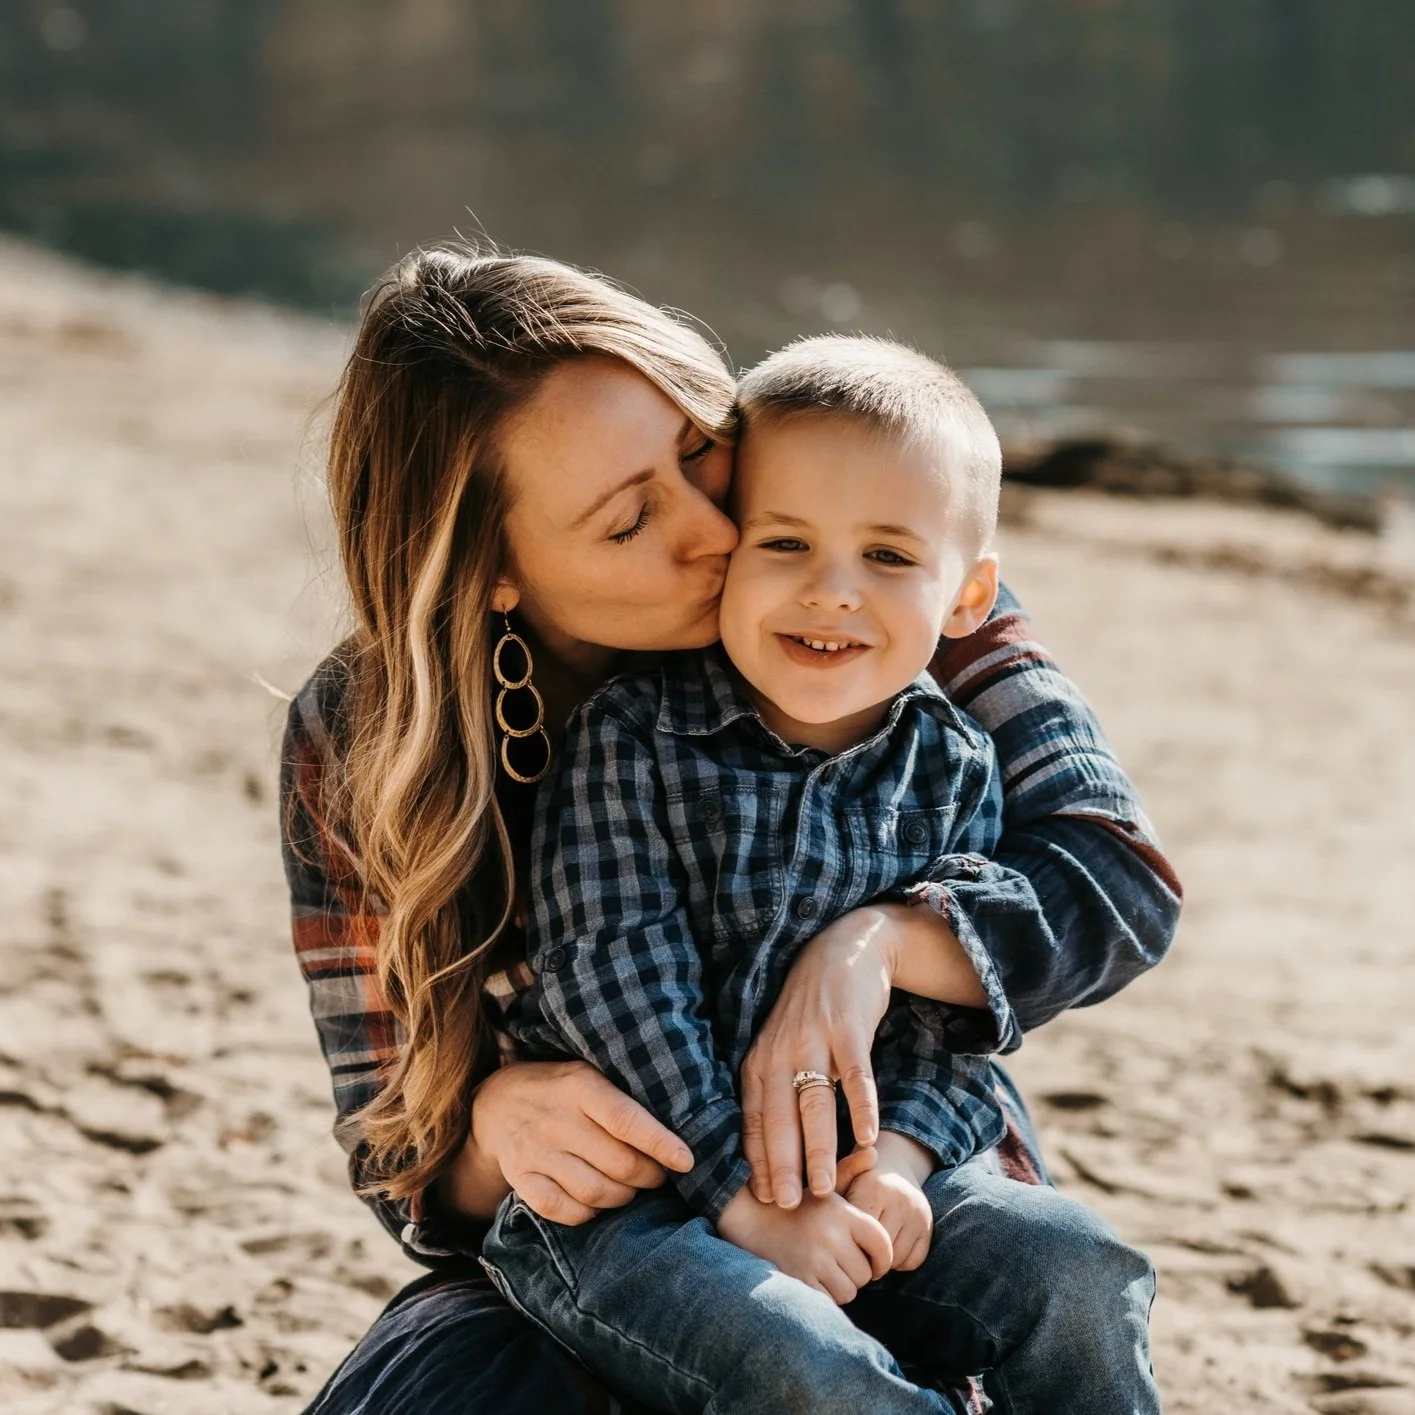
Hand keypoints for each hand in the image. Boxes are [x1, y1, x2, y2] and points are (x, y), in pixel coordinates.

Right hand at [440, 1060, 693, 1225]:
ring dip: (622, 1197)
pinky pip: (562, 1210)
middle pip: (617, 1163)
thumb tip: (677, 1124)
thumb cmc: (560, 1089)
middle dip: (649, 1176)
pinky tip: (597, 1203)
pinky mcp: (520, 1178)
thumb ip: (623, 1098)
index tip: (687, 1161)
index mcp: (580, 1086)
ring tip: (630, 1188)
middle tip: (658, 1175)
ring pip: (594, 1191)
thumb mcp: (589, 1075)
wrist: (495, 1102)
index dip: (660, 1143)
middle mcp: (556, 1119)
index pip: (627, 1120)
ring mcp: (534, 1151)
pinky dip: (587, 1214)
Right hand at [717, 1186, 892, 1304]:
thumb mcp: (821, 1185)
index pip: (882, 1243)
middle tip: (840, 1263)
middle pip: (866, 1273)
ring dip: (841, 1286)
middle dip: (857, 1273)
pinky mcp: (799, 1281)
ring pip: (849, 1291)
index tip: (875, 1262)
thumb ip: (850, 1170)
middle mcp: (830, 1236)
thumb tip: (873, 1152)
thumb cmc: (794, 1203)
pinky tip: (813, 1280)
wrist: (749, 1218)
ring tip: (825, 1270)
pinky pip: (829, 1301)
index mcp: (841, 1212)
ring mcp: (814, 1261)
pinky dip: (825, 1296)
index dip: (883, 1258)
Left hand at [741, 902, 982, 1208]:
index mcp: (759, 1060)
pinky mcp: (848, 1027)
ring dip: (820, 1148)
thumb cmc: (809, 1011)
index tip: (763, 1199)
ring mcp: (814, 1038)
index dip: (757, 1160)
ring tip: (825, 1187)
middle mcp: (780, 1050)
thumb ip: (772, 1089)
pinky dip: (861, 1106)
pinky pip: (855, 1074)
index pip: (753, 1119)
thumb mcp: (779, 1045)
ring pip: (815, 1103)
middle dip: (783, 1164)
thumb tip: (766, 1151)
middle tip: (789, 1206)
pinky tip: (867, 1137)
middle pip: (779, 1117)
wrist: (842, 950)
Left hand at [843, 1133, 935, 1272]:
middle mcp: (901, 1200)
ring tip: (868, 1251)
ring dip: (881, 1262)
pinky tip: (887, 1250)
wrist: (894, 1166)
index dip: (846, 1242)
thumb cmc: (858, 1179)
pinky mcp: (929, 1227)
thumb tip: (821, 1193)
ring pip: (895, 1259)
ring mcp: (918, 1215)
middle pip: (877, 1250)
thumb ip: (831, 1189)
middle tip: (852, 1252)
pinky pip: (912, 1262)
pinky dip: (899, 1262)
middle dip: (863, 1255)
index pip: (858, 1234)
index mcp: (875, 1187)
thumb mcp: (842, 1180)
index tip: (838, 1241)